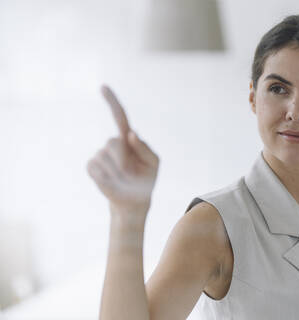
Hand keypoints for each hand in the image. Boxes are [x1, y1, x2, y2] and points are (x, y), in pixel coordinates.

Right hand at [87, 85, 159, 218]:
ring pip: (106, 159)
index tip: (102, 86)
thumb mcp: (153, 164)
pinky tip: (113, 182)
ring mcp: (101, 154)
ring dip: (118, 173)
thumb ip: (145, 148)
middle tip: (132, 174)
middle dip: (123, 161)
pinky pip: (97, 169)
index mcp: (129, 139)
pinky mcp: (92, 166)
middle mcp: (113, 143)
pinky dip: (107, 179)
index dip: (112, 101)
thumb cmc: (146, 179)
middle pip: (113, 143)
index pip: (120, 116)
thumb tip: (131, 134)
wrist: (133, 200)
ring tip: (124, 180)